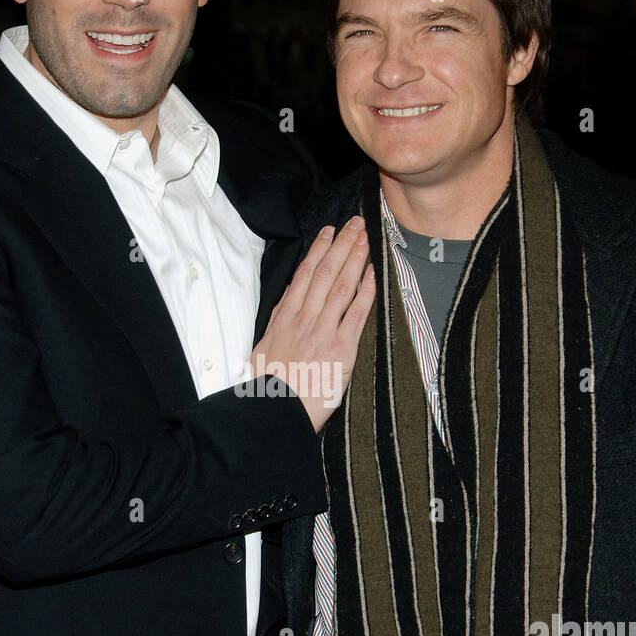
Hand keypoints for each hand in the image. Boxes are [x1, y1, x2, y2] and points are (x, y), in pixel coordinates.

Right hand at [249, 216, 375, 431]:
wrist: (274, 412)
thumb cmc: (267, 387)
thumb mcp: (262, 349)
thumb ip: (277, 325)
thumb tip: (286, 306)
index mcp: (284, 318)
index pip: (304, 274)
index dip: (318, 250)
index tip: (328, 232)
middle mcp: (304, 318)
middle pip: (326, 272)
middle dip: (341, 244)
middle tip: (355, 223)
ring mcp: (323, 331)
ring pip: (342, 285)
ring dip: (355, 258)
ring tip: (365, 238)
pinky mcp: (341, 348)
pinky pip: (356, 313)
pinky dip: (366, 290)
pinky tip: (374, 273)